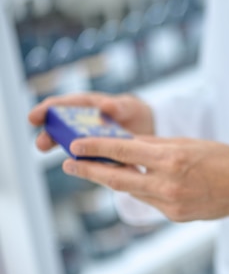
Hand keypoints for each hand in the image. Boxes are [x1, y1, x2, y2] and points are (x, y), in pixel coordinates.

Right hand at [28, 92, 153, 150]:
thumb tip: (106, 105)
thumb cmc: (134, 112)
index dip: (48, 109)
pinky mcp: (97, 154)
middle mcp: (83, 123)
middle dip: (49, 134)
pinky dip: (81, 162)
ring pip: (70, 143)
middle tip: (41, 144)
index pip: (65, 105)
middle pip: (62, 127)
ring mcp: (88, 139)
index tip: (34, 116)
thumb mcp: (130, 106)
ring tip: (50, 154)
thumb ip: (120, 106)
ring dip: (60, 149)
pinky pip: (86, 158)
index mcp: (89, 106)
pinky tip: (79, 168)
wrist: (148, 130)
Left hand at [62, 136, 228, 221]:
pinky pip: (150, 201)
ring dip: (114, 181)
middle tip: (70, 164)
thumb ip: (155, 146)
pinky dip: (141, 190)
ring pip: (133, 192)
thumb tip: (125, 145)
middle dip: (90, 171)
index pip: (123, 153)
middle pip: (118, 179)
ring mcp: (171, 204)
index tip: (75, 146)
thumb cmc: (222, 158)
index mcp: (172, 159)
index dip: (95, 148)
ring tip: (98, 170)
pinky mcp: (175, 216)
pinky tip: (139, 183)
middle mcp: (168, 184)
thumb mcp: (188, 144)